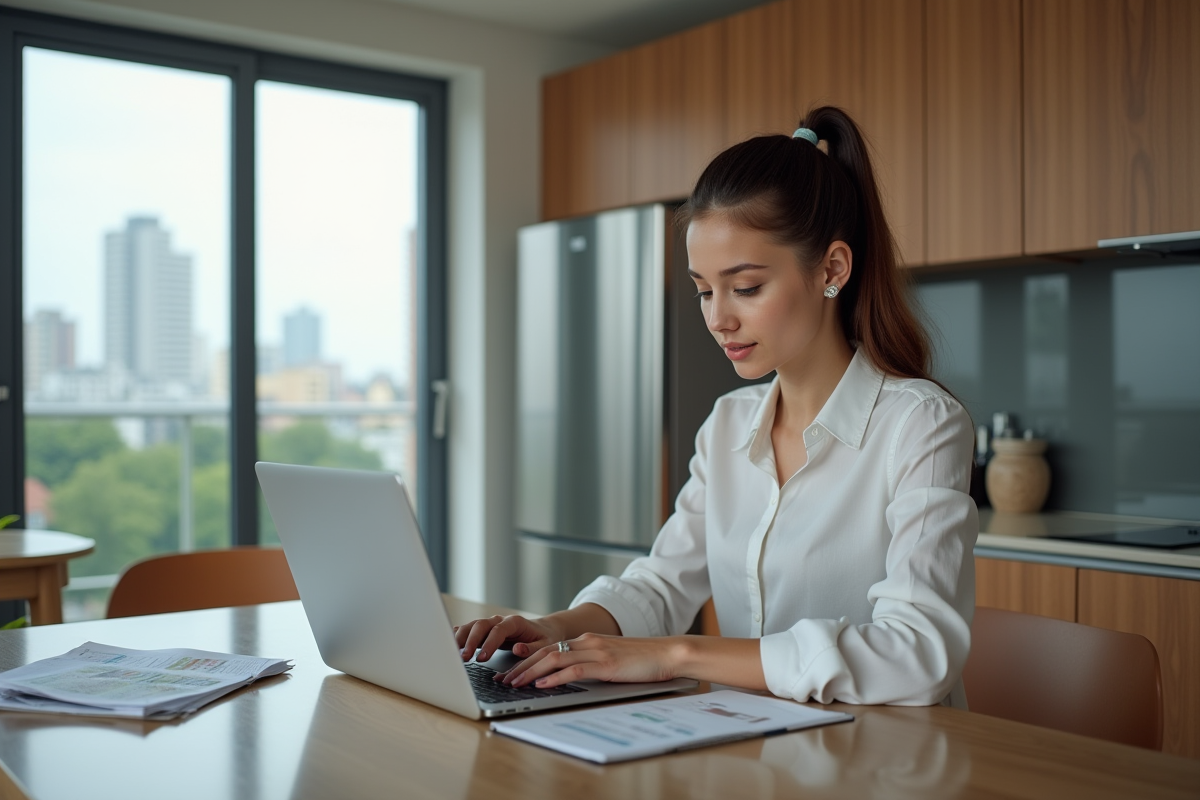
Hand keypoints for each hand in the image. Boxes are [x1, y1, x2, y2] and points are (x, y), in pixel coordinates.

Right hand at [452, 614, 563, 662]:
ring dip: (461, 638)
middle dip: (470, 641)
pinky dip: (459, 634)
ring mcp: (492, 624)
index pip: (499, 630)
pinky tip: (448, 640)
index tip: (481, 658)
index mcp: (515, 622)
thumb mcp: (545, 645)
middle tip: (463, 658)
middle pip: (481, 625)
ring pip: (472, 626)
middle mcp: (501, 620)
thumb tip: (517, 649)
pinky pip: (470, 629)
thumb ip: (531, 648)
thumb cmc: (546, 638)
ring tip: (451, 652)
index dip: (489, 643)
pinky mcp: (486, 630)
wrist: (545, 629)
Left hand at [500, 633, 682, 688]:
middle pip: (545, 651)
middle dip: (521, 667)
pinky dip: (555, 676)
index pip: (549, 648)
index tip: (511, 672)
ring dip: (530, 672)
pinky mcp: (606, 663)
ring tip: (515, 683)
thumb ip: (593, 663)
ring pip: (554, 658)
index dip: (527, 660)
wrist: (668, 652)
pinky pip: (574, 669)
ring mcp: (596, 651)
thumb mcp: (613, 659)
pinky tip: (543, 684)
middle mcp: (588, 642)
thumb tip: (572, 676)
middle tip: (503, 680)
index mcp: (588, 640)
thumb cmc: (644, 660)